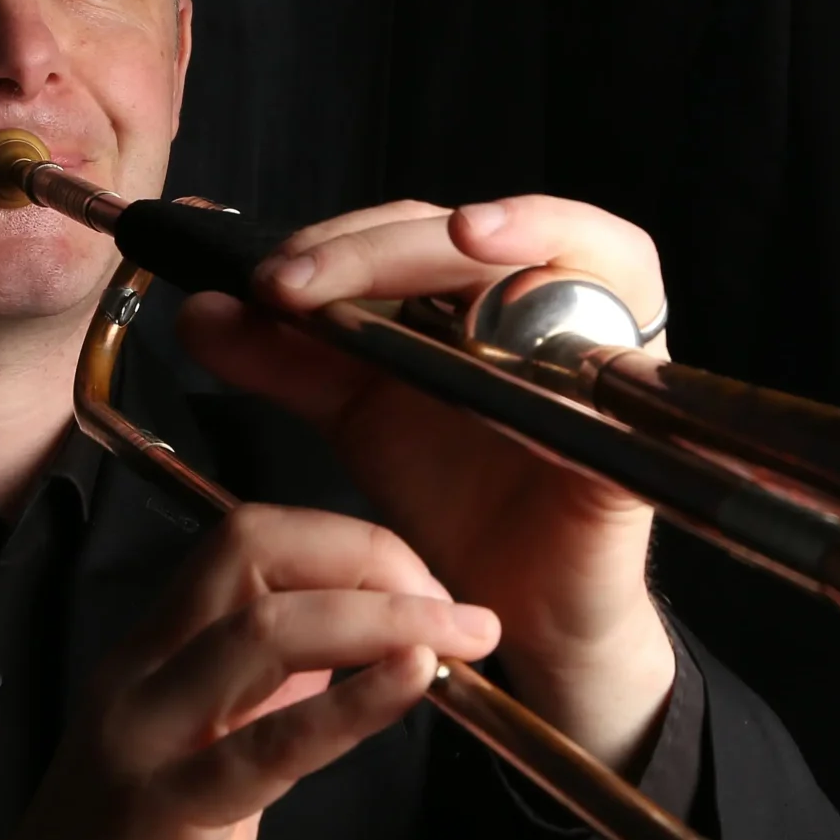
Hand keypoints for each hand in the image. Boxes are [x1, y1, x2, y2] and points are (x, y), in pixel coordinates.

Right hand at [0, 507, 495, 839]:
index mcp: (158, 652)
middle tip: (462, 612)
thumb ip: (267, 692)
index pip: (253, 540)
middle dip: (376, 561)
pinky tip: (411, 686)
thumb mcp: (206, 752)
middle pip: (256, 555)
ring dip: (383, 622)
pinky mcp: (151, 820)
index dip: (354, 545)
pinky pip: (262, 748)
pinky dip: (349, 708)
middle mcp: (142, 676)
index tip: (431, 590)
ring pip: (263, 632)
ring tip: (461, 639)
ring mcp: (140, 741)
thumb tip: (362, 637)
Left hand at [174, 194, 677, 773]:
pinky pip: (624, 355)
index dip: (349, 238)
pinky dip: (578, 327)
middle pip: (492, 231)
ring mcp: (609, 351)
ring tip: (461, 236)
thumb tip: (204, 308)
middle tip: (298, 282)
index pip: (424, 227)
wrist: (504, 612)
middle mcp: (562, 300)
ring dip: (523, 233)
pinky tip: (516, 327)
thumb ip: (288, 361)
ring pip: (589, 249)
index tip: (268, 280)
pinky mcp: (635, 415)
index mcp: (490, 288)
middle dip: (393, 247)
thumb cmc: (455, 502)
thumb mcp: (358, 417)